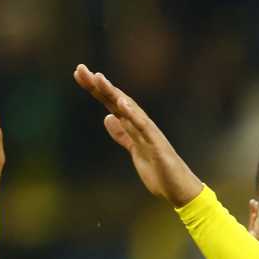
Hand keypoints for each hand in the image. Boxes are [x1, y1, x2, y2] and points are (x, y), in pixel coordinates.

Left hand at [72, 65, 202, 205]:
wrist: (179, 190)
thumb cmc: (159, 172)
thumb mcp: (134, 150)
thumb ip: (122, 134)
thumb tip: (108, 117)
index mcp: (133, 127)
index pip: (111, 104)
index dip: (96, 89)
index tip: (79, 74)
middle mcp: (141, 125)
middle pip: (117, 101)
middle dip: (99, 86)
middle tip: (80, 69)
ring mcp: (149, 134)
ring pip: (129, 109)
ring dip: (113, 93)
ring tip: (98, 79)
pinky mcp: (157, 145)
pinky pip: (144, 127)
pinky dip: (134, 114)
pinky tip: (122, 102)